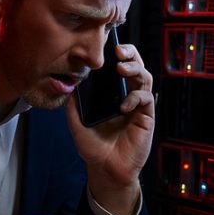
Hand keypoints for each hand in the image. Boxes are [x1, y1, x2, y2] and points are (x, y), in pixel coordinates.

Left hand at [66, 42, 154, 214]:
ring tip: (121, 68)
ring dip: (135, 69)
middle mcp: (127, 94)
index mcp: (112, 92)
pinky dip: (135, 97)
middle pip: (135, 65)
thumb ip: (73, 104)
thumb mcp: (76, 123)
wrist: (105, 169)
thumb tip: (67, 83)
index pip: (118, 65)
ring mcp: (138, 105)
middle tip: (119, 51)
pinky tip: (123, 105)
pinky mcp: (146, 118)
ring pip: (145, 77)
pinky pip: (146, 99)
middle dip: (130, 54)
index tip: (108, 45)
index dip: (117, 52)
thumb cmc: (93, 147)